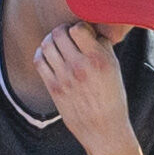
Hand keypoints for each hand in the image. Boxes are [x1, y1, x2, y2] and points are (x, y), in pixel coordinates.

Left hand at [34, 22, 134, 154]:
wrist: (103, 128)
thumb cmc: (111, 96)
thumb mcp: (114, 68)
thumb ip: (102, 47)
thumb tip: (90, 29)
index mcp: (99, 59)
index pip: (78, 29)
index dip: (78, 26)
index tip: (81, 31)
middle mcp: (80, 66)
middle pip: (59, 34)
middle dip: (61, 30)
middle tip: (65, 34)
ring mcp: (64, 77)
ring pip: (47, 45)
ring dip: (49, 39)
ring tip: (55, 42)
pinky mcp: (53, 87)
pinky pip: (39, 61)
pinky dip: (41, 53)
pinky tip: (47, 54)